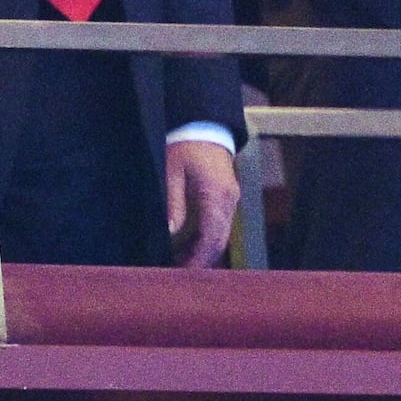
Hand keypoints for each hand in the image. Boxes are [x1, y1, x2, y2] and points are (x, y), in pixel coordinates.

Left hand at [164, 137, 240, 266]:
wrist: (205, 126)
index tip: (182, 272)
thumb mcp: (171, 171)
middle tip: (179, 274)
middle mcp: (229, 199)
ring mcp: (230, 199)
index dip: (198, 257)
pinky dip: (206, 239)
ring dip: (204, 252)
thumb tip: (170, 232)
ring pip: (221, 235)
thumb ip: (172, 202)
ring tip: (180, 264)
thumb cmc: (185, 145)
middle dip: (201, 260)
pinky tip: (188, 248)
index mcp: (216, 194)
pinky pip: (219, 225)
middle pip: (219, 240)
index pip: (211, 236)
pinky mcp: (226, 197)